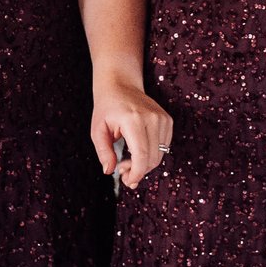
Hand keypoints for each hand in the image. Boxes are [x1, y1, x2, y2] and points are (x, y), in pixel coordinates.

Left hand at [91, 73, 172, 189]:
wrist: (121, 85)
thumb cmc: (107, 107)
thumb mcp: (97, 129)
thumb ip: (103, 151)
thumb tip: (109, 171)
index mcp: (133, 120)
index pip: (142, 154)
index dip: (137, 172)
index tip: (128, 181)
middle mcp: (152, 118)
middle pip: (153, 158)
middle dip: (139, 171)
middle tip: (123, 172)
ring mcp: (162, 118)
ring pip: (160, 154)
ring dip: (145, 164)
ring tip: (127, 162)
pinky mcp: (167, 120)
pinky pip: (164, 147)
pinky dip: (152, 155)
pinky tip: (138, 153)